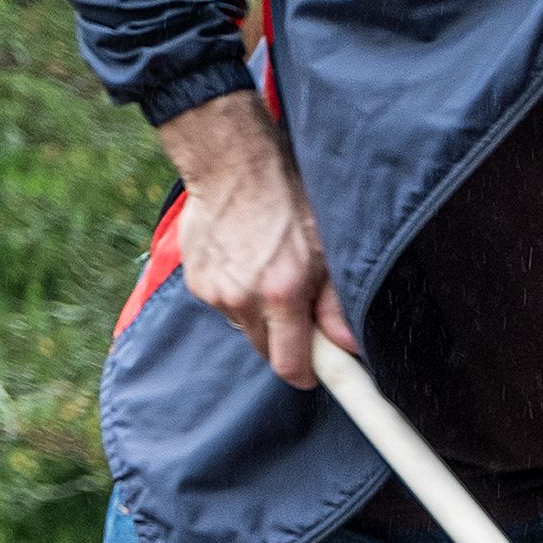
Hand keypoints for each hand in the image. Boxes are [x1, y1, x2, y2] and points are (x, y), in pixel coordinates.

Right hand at [154, 89, 354, 388]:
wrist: (233, 167)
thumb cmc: (289, 203)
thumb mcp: (327, 251)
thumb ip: (335, 304)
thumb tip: (348, 346)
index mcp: (279, 295)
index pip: (289, 365)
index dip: (306, 375)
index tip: (316, 375)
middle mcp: (241, 299)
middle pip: (265, 349)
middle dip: (285, 341)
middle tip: (300, 311)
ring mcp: (213, 291)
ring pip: (244, 325)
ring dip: (260, 314)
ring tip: (271, 274)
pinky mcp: (194, 280)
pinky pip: (224, 304)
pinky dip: (238, 294)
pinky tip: (247, 263)